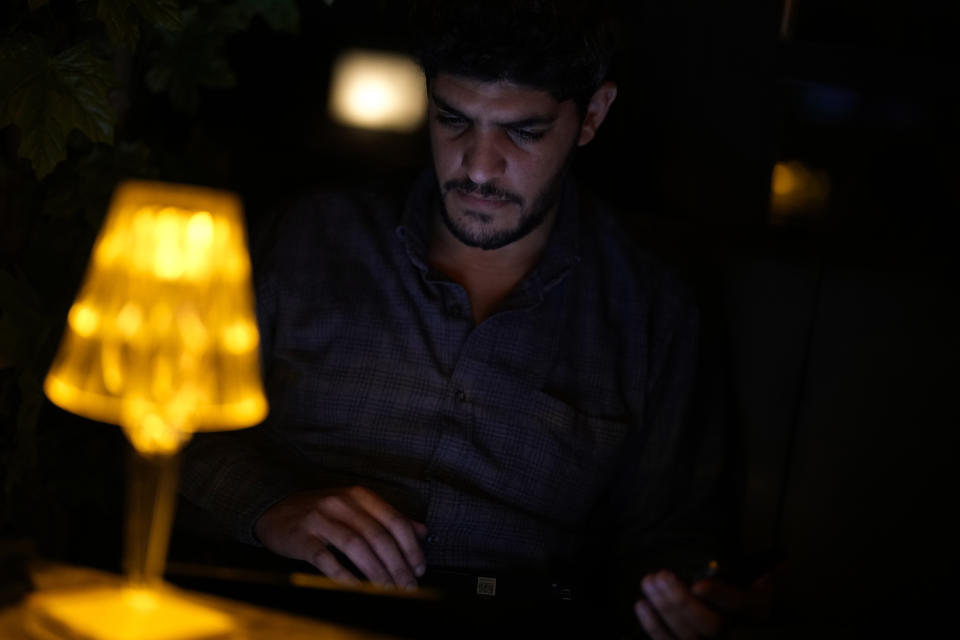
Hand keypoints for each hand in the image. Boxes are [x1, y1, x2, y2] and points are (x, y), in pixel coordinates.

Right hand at [253, 486, 427, 587]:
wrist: (275, 511)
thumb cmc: (322, 512)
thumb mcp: (356, 507)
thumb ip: (388, 517)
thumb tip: (422, 531)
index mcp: (359, 495)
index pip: (394, 520)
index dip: (410, 547)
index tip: (420, 568)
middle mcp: (341, 503)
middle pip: (378, 536)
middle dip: (397, 565)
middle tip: (408, 586)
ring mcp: (320, 519)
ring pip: (357, 546)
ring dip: (377, 572)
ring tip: (389, 590)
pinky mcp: (302, 538)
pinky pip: (326, 559)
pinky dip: (345, 576)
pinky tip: (358, 589)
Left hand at [633, 570, 773, 638]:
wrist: (719, 601)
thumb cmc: (734, 581)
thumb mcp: (752, 570)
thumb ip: (763, 565)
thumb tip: (782, 562)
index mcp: (751, 609)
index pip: (738, 605)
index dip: (719, 596)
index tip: (699, 584)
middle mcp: (731, 631)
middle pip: (709, 626)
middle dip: (681, 602)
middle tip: (661, 576)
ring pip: (687, 636)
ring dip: (664, 609)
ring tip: (649, 582)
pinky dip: (653, 627)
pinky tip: (641, 604)